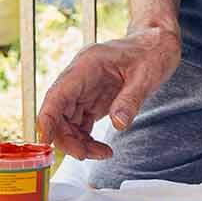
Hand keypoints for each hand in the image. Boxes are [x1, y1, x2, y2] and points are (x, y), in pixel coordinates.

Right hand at [37, 26, 180, 160]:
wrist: (157, 45)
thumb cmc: (151, 54)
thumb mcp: (146, 76)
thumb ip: (130, 100)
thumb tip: (119, 125)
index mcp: (86, 65)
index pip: (57, 94)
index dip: (46, 119)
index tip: (44, 141)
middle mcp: (79, 77)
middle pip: (58, 113)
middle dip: (67, 138)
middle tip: (86, 155)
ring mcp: (83, 89)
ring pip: (66, 121)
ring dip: (78, 142)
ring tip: (103, 154)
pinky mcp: (91, 100)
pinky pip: (79, 124)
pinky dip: (86, 139)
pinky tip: (102, 149)